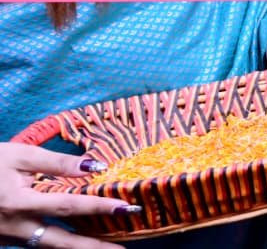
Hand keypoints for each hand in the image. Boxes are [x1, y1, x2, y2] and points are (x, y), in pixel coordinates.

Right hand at [0, 142, 131, 247]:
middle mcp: (15, 227)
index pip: (68, 207)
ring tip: (109, 248)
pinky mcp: (4, 241)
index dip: (99, 207)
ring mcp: (8, 238)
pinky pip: (36, 245)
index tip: (126, 208)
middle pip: (61, 242)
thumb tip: (94, 166)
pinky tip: (78, 240)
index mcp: (20, 203)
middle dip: (94, 248)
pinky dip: (58, 244)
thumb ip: (56, 162)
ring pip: (49, 247)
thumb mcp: (19, 155)